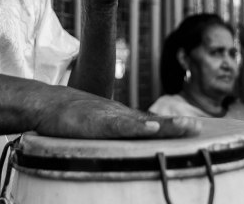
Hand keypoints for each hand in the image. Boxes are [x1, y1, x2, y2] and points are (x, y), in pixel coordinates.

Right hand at [35, 88, 200, 138]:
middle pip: (153, 121)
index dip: (172, 126)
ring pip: (143, 123)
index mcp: (120, 120)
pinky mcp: (96, 123)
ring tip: (188, 126)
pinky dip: (137, 128)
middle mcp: (119, 117)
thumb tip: (125, 139)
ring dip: (166, 126)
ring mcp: (109, 119)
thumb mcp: (94, 126)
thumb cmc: (67, 117)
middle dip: (176, 125)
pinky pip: (120, 126)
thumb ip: (110, 133)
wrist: (45, 103)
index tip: (194, 128)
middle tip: (198, 126)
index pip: (151, 123)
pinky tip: (151, 129)